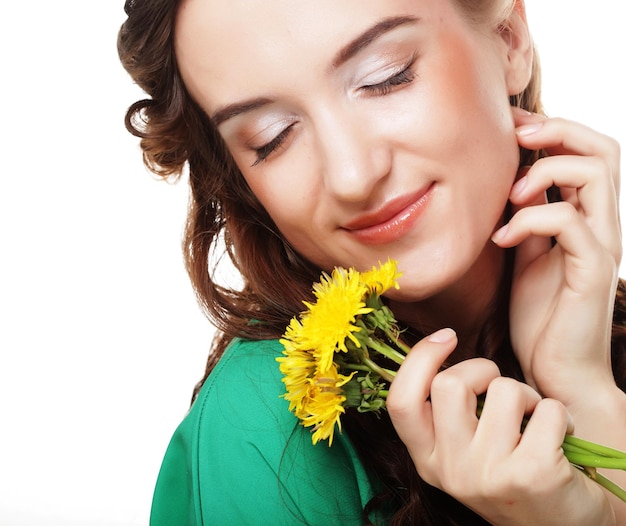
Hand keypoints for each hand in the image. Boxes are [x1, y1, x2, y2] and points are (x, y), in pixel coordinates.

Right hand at [387, 329, 613, 524]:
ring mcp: (488, 476)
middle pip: (448, 384)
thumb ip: (446, 412)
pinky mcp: (531, 476)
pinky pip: (546, 409)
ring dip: (527, 394)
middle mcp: (450, 471)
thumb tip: (439, 343)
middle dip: (483, 369)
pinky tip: (560, 436)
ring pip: (504, 390)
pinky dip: (558, 413)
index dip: (418, 359)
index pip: (400, 401)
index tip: (447, 337)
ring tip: (534, 418)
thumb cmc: (512, 472)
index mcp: (428, 460)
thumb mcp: (464, 450)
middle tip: (501, 388)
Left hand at [492, 109, 620, 404]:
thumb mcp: (525, 258)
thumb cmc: (540, 318)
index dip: (552, 130)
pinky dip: (530, 219)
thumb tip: (508, 186)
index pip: (586, 153)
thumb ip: (525, 222)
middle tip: (516, 136)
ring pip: (596, 173)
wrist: (554, 372)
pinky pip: (570, 222)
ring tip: (508, 196)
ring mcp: (601, 245)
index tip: (511, 125)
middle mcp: (601, 225)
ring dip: (543, 172)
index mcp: (585, 219)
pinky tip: (502, 238)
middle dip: (557, 130)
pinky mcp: (593, 271)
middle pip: (603, 149)